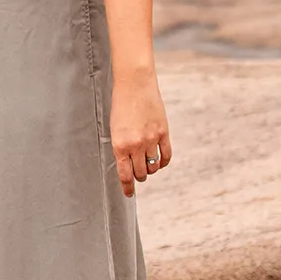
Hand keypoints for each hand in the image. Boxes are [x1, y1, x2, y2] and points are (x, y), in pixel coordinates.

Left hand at [109, 69, 170, 197]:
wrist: (134, 85)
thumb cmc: (121, 105)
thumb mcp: (114, 128)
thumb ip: (121, 146)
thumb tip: (127, 164)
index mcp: (119, 145)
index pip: (125, 175)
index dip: (127, 187)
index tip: (129, 194)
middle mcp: (135, 145)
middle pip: (140, 173)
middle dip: (138, 177)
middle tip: (138, 175)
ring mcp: (151, 139)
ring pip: (153, 166)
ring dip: (150, 170)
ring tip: (147, 166)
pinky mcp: (163, 133)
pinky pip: (166, 156)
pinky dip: (163, 162)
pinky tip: (159, 162)